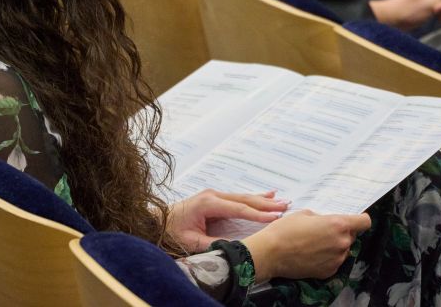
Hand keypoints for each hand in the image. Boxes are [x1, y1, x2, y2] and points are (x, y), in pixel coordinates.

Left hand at [166, 189, 289, 251]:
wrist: (154, 221)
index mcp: (208, 203)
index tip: (276, 217)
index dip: (258, 214)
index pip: (239, 209)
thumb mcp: (191, 242)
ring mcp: (213, 195)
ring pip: (243, 197)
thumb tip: (237, 246)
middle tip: (286, 205)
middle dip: (266, 203)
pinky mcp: (214, 199)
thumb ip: (214, 244)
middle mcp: (213, 195)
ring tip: (282, 199)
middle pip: (245, 200)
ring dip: (263, 199)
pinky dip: (253, 198)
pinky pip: (238, 198)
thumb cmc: (170, 232)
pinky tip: (266, 194)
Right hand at [242, 210, 371, 281]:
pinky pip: (334, 261)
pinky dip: (327, 258)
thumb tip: (327, 222)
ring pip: (343, 249)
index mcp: (338, 224)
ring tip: (314, 244)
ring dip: (334, 246)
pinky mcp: (329, 271)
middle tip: (323, 231)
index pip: (364, 222)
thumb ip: (323, 218)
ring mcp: (337, 259)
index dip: (360, 219)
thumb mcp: (305, 214)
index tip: (355, 219)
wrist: (271, 253)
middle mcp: (342, 243)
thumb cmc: (286, 229)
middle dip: (341, 232)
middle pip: (351, 235)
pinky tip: (311, 255)